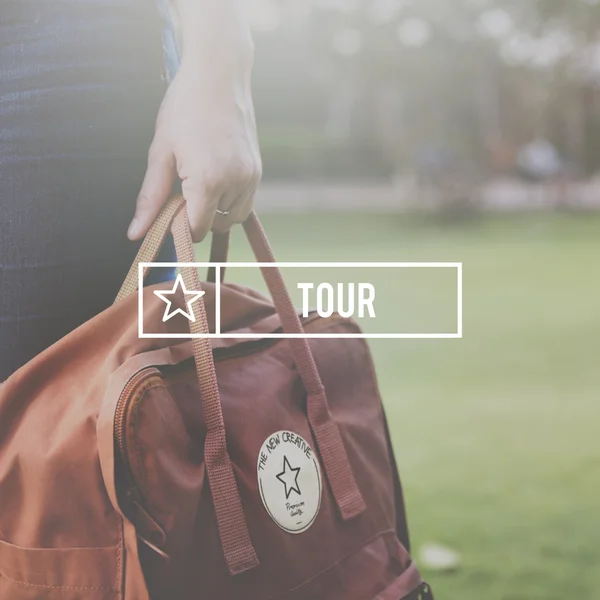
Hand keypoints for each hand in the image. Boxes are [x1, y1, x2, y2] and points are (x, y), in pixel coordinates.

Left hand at [128, 60, 260, 241]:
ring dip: (215, 212)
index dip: (180, 228)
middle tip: (182, 192)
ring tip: (199, 184)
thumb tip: (136, 233)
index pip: (196, 230)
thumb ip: (150, 198)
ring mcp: (250, 178)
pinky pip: (245, 204)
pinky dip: (230, 203)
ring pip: (232, 219)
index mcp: (207, 181)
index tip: (169, 212)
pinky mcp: (258, 171)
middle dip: (197, 218)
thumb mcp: (160, 152)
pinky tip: (216, 181)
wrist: (219, 75)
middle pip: (214, 227)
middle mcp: (235, 183)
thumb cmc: (185, 107)